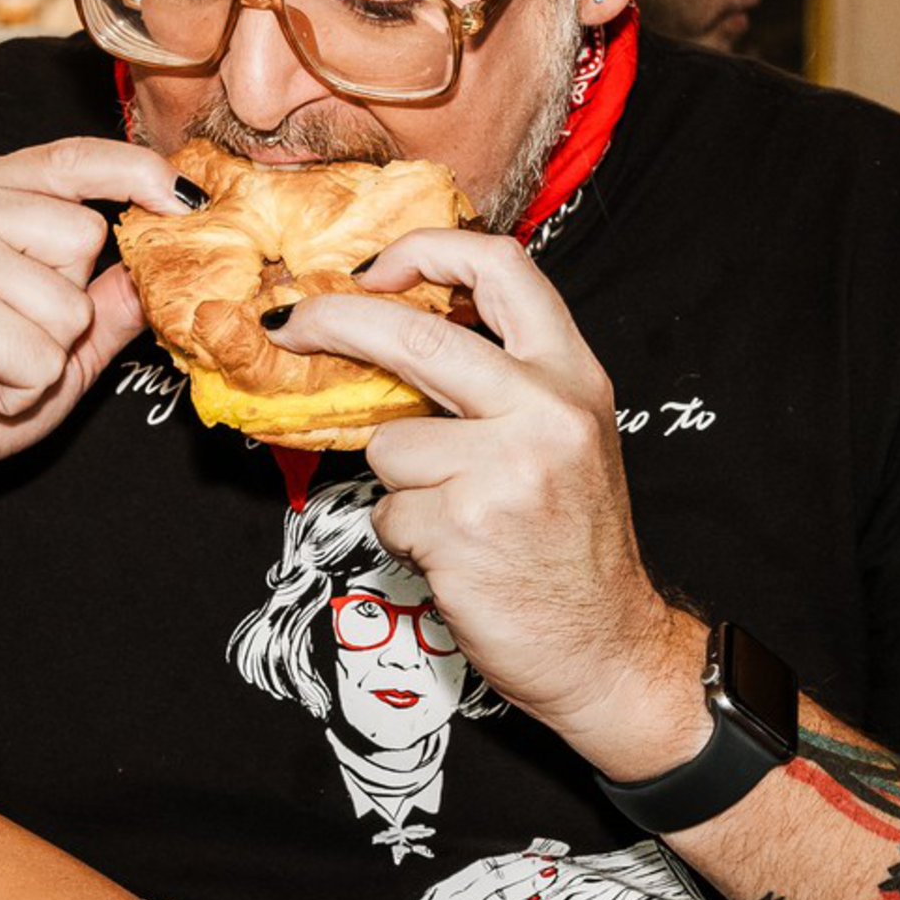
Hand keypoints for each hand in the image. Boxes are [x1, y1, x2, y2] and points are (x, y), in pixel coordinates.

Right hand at [0, 139, 195, 549]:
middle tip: (6, 339)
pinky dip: (22, 388)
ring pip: (69, 300)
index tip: (183, 195)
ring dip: (45, 356)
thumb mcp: (51, 342)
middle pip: (83, 233)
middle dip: (67, 306)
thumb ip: (104, 302)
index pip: (68, 159)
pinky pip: (43, 353)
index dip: (133, 171)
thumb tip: (163, 267)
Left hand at [268, 230, 689, 769]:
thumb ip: (500, 384)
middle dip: (336, 325)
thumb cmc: (572, 547)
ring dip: (402, 483)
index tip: (374, 270)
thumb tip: (394, 335)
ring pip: (390, 444)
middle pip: (416, 340)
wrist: (607, 648)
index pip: (503, 268)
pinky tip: (455, 554)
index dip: (426, 251)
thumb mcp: (562, 440)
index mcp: (572, 379)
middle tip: (292, 327)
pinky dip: (406, 534)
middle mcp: (546, 414)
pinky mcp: (459, 529)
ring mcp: (503, 471)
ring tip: (456, 517)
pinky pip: (387, 510)